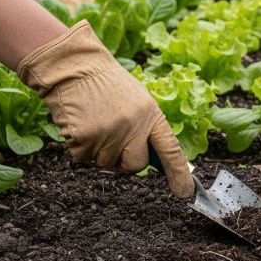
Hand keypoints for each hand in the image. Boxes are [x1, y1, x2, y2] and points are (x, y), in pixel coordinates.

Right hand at [17, 20, 193, 197]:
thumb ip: (147, 129)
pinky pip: (85, 158)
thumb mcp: (139, 102)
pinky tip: (82, 124)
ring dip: (101, 151)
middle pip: (136, 167)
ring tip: (96, 122)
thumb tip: (155, 161)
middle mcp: (133, 128)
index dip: (180, 174)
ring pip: (107, 164)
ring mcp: (109, 135)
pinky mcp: (84, 140)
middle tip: (116, 141)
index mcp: (151, 116)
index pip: (171, 150)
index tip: (185, 193)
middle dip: (126, 162)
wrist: (75, 68)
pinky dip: (82, 147)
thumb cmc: (108, 85)